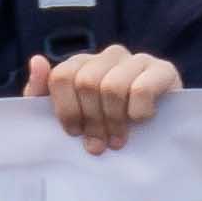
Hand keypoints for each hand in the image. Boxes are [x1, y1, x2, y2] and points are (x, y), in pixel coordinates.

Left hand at [25, 45, 178, 152]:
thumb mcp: (68, 116)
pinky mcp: (164, 70)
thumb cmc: (104, 128)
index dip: (66, 109)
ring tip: (118, 141)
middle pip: (86, 82)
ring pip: (112, 87)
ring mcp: (137, 59)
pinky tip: (141, 122)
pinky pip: (141, 90)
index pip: (61, 76)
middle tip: (99, 145)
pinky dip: (138, 113)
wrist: (156, 139)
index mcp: (83, 63)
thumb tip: (37, 60)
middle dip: (91, 120)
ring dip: (114, 121)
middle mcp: (109, 55)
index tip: (75, 134)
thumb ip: (41, 92)